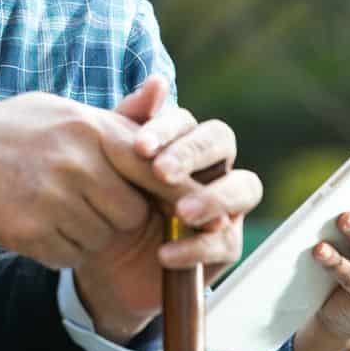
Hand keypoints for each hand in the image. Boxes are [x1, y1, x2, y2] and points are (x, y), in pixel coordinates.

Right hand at [0, 79, 256, 330]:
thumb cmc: (5, 134)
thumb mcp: (58, 112)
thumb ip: (115, 116)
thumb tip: (163, 90)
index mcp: (88, 126)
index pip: (153, 165)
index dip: (169, 190)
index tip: (177, 205)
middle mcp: (76, 159)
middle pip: (132, 211)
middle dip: (117, 217)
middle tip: (87, 205)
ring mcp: (53, 196)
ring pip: (103, 237)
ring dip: (86, 235)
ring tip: (53, 209)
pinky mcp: (32, 231)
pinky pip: (70, 255)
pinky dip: (59, 249)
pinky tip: (34, 225)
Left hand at [73, 77, 260, 339]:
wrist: (104, 269)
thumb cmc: (108, 206)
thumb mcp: (106, 167)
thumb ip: (126, 125)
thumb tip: (157, 81)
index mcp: (181, 142)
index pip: (188, 122)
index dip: (167, 130)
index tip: (140, 148)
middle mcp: (210, 167)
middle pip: (222, 141)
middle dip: (193, 154)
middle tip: (161, 172)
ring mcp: (225, 206)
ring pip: (245, 187)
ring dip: (213, 198)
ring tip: (180, 213)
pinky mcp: (226, 246)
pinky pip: (226, 242)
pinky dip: (196, 247)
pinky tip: (166, 253)